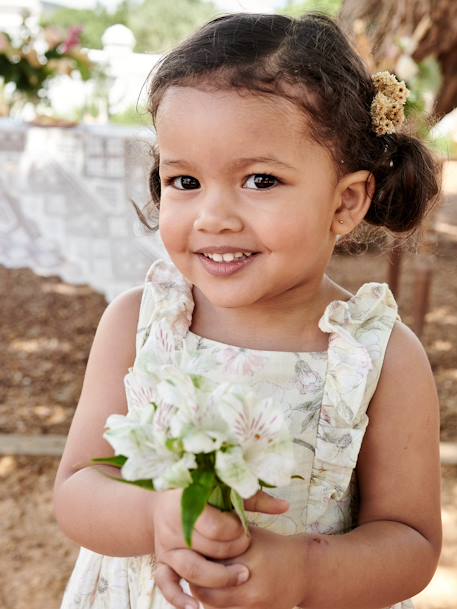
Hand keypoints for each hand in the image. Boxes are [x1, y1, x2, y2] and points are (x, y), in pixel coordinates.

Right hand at [153, 490, 289, 608]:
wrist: (166, 504)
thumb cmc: (204, 496)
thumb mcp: (226, 493)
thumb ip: (254, 499)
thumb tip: (285, 507)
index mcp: (188, 501)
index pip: (216, 525)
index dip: (235, 533)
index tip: (247, 535)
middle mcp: (173, 525)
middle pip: (206, 547)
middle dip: (231, 555)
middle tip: (249, 557)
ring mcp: (166, 545)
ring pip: (191, 568)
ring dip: (217, 577)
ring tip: (242, 578)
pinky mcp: (162, 561)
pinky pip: (167, 583)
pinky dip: (179, 598)